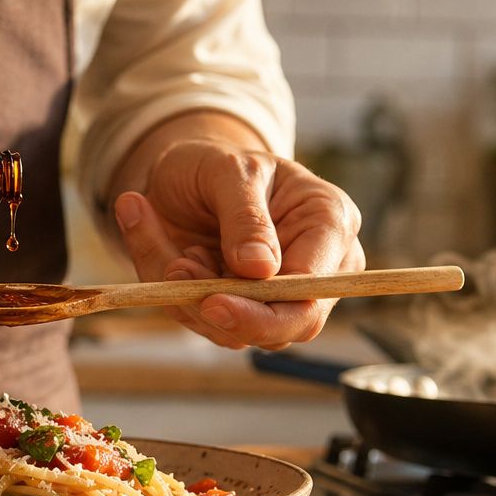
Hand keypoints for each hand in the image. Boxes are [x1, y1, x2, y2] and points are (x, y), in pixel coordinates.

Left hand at [114, 138, 364, 349]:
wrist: (185, 176)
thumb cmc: (216, 164)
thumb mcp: (228, 170)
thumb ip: (246, 217)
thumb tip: (261, 269)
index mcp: (330, 223)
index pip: (314, 288)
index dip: (267, 310)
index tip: (212, 302)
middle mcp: (317, 267)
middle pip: (287, 326)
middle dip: (225, 313)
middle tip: (175, 271)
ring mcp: (280, 296)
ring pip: (239, 331)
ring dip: (190, 297)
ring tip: (168, 243)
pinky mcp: (243, 312)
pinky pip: (206, 323)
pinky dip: (175, 294)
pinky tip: (165, 249)